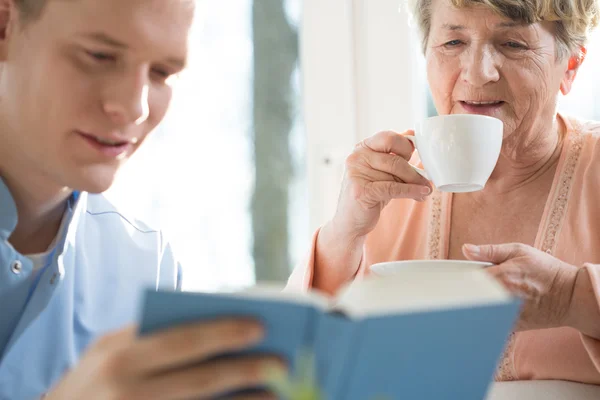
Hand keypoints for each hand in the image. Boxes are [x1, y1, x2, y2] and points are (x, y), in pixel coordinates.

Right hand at [45, 319, 283, 399]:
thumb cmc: (87, 384)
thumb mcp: (105, 352)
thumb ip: (149, 337)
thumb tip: (213, 324)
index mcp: (119, 355)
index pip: (182, 339)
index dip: (224, 332)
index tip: (260, 326)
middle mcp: (126, 388)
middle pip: (200, 379)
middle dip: (245, 369)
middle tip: (282, 361)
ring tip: (277, 393)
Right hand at [331, 130, 431, 240]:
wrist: (350, 221)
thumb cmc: (369, 194)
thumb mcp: (381, 171)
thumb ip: (393, 154)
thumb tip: (411, 134)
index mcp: (362, 148)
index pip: (388, 138)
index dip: (406, 147)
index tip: (416, 157)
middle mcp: (357, 157)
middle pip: (395, 159)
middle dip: (413, 172)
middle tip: (426, 180)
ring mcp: (356, 173)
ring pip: (395, 175)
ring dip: (414, 184)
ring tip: (423, 191)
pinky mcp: (361, 190)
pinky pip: (393, 188)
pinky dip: (410, 191)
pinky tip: (420, 194)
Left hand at [463, 243, 577, 331]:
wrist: (569, 296)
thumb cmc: (544, 270)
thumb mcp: (519, 251)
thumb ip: (489, 251)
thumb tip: (465, 249)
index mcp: (503, 275)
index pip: (470, 278)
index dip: (459, 278)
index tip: (453, 279)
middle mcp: (505, 296)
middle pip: (471, 297)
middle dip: (462, 293)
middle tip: (456, 292)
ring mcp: (509, 313)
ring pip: (478, 313)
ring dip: (470, 308)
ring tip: (466, 302)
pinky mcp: (513, 326)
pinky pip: (490, 324)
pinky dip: (482, 319)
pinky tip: (479, 313)